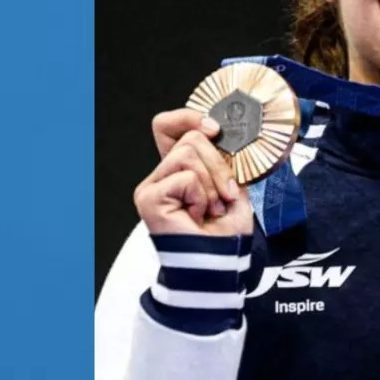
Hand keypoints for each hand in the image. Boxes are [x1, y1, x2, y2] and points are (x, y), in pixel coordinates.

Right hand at [134, 109, 253, 235]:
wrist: (221, 262)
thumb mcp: (231, 183)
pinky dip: (201, 195)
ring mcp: (152, 186)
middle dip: (218, 164)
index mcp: (177, 169)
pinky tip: (198, 215)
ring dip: (212, 182)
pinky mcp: (149, 197)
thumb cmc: (225, 232)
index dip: (189, 117)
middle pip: (189, 137)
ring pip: (188, 154)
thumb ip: (221, 157)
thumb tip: (219, 130)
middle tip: (224, 194)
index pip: (168, 125)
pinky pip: (185, 177)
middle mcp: (161, 175)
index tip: (215, 129)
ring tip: (211, 207)